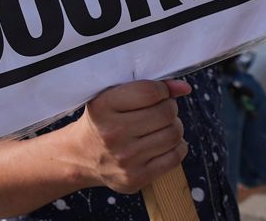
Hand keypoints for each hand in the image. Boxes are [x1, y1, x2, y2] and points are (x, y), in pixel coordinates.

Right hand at [68, 79, 190, 194]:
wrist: (82, 156)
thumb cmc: (103, 120)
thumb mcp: (112, 96)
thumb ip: (147, 87)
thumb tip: (184, 88)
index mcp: (102, 107)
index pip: (149, 92)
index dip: (162, 89)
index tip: (159, 93)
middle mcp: (112, 133)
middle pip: (165, 113)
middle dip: (169, 108)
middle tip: (162, 110)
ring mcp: (124, 159)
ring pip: (174, 135)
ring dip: (174, 127)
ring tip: (162, 126)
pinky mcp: (135, 178)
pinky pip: (175, 157)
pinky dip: (177, 147)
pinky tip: (163, 143)